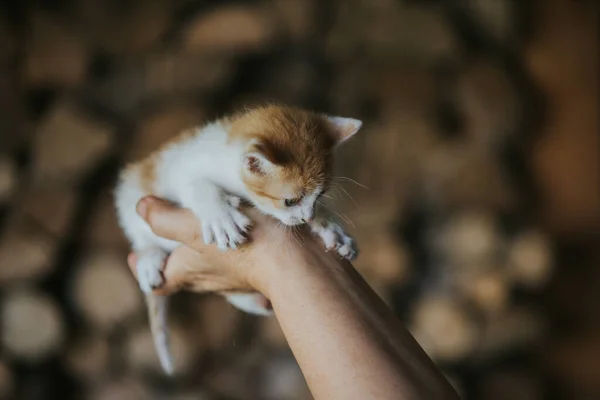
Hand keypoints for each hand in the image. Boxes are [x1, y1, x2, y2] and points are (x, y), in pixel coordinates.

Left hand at [126, 196, 313, 296]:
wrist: (295, 260)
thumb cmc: (243, 244)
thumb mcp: (194, 227)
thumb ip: (164, 218)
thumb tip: (141, 207)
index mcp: (189, 272)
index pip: (159, 282)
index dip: (144, 270)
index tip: (138, 255)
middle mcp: (210, 280)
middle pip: (185, 273)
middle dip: (176, 255)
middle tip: (172, 232)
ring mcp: (237, 278)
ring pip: (213, 266)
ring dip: (206, 249)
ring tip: (207, 225)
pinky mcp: (259, 270)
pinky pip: (241, 262)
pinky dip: (235, 248)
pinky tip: (244, 228)